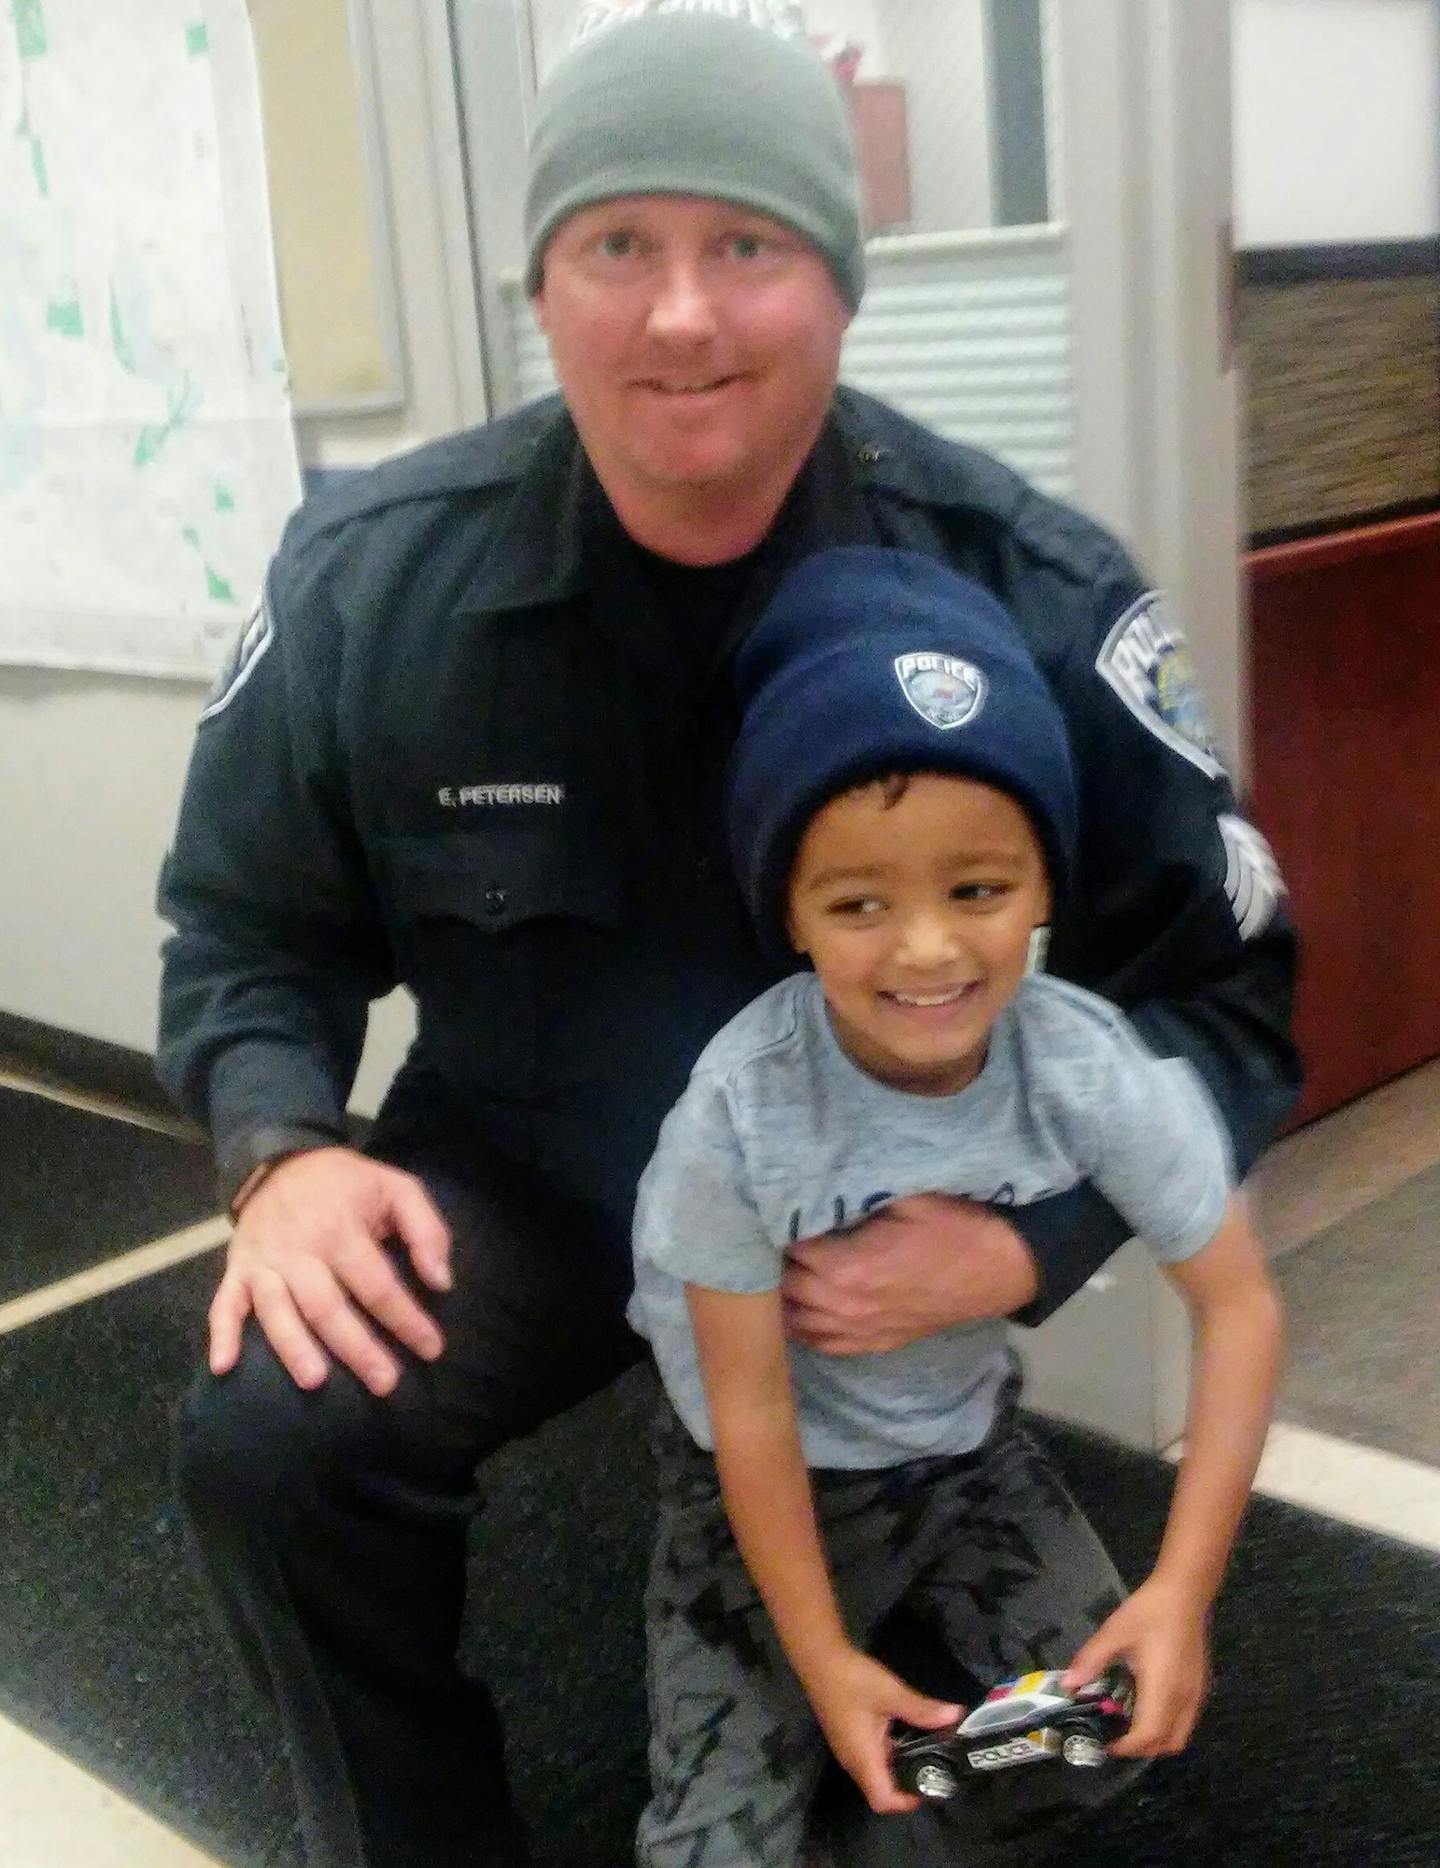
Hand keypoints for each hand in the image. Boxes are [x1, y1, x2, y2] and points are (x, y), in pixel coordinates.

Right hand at [210, 1147, 451, 1394]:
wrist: (283, 1161)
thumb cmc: (348, 1184)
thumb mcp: (398, 1188)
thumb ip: (427, 1231)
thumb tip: (441, 1282)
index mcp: (341, 1228)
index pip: (376, 1284)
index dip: (406, 1319)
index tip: (432, 1348)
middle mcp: (299, 1249)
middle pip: (328, 1306)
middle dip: (357, 1348)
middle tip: (386, 1384)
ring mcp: (263, 1262)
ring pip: (278, 1311)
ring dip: (294, 1348)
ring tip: (316, 1382)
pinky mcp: (237, 1269)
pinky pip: (223, 1303)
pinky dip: (221, 1334)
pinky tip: (223, 1366)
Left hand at [781, 1195, 1038, 1355]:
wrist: (1000, 1268)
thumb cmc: (953, 1223)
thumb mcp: (903, 1194)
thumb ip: (851, 1192)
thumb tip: (808, 1177)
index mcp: (847, 1266)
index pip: (786, 1247)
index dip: (775, 1224)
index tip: (769, 1204)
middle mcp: (844, 1305)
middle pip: (782, 1284)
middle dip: (773, 1258)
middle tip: (769, 1230)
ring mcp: (858, 1330)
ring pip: (792, 1319)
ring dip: (780, 1293)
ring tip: (777, 1265)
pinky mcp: (873, 1343)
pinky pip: (819, 1342)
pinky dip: (799, 1325)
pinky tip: (791, 1304)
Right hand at [802, 1645, 961, 1815]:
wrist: (818, 1657)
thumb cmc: (852, 1679)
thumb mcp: (891, 1693)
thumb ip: (922, 1709)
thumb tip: (956, 1715)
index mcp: (862, 1758)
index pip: (882, 1801)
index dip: (906, 1803)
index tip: (930, 1785)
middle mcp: (852, 1761)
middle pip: (880, 1791)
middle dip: (906, 1786)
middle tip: (934, 1766)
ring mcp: (847, 1749)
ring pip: (875, 1773)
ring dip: (897, 1768)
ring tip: (924, 1750)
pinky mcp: (846, 1736)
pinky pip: (869, 1758)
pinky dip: (888, 1754)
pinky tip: (902, 1733)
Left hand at [1062, 1578, 1211, 1757]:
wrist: (1184, 1593)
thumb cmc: (1149, 1612)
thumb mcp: (1114, 1632)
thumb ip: (1091, 1660)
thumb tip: (1068, 1684)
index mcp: (1163, 1687)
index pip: (1149, 1734)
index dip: (1127, 1747)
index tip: (1106, 1744)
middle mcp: (1183, 1698)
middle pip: (1167, 1744)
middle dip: (1141, 1749)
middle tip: (1115, 1738)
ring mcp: (1195, 1694)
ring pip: (1180, 1736)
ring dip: (1155, 1741)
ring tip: (1129, 1725)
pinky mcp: (1199, 1687)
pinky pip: (1185, 1721)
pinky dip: (1167, 1727)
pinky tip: (1147, 1707)